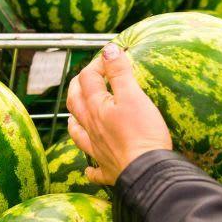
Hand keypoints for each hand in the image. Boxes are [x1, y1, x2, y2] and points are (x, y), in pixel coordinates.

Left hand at [66, 43, 172, 185]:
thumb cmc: (142, 133)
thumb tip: (108, 50)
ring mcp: (97, 150)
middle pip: (75, 103)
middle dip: (78, 87)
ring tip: (73, 117)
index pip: (88, 79)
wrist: (147, 172)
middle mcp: (91, 128)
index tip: (110, 57)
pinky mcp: (109, 170)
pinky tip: (90, 168)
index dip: (97, 64)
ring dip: (74, 122)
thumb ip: (119, 73)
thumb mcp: (133, 97)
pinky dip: (90, 168)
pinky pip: (94, 170)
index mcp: (96, 108)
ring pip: (78, 134)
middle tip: (85, 78)